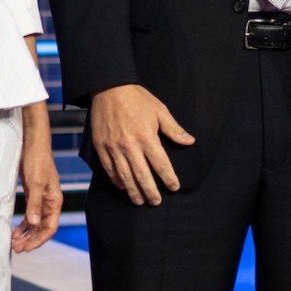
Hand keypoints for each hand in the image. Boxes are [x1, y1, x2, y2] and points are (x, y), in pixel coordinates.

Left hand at [13, 109, 63, 252]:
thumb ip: (34, 204)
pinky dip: (23, 225)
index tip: (26, 248)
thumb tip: (32, 224)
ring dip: (26, 234)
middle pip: (43, 228)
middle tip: (17, 249)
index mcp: (55, 201)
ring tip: (14, 243)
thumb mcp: (35, 182)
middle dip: (31, 240)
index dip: (39, 240)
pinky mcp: (33, 195)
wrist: (33, 144)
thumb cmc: (37, 160)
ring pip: (36, 224)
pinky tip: (15, 231)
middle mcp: (50, 203)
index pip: (50, 228)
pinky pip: (30, 215)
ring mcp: (42, 200)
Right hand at [88, 83, 192, 206]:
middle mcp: (129, 146)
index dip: (168, 178)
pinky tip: (123, 187)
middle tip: (156, 202)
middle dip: (150, 192)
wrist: (108, 88)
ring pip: (124, 176)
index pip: (160, 164)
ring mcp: (113, 148)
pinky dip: (116, 180)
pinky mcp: (101, 147)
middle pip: (142, 176)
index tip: (174, 187)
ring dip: (133, 191)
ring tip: (140, 201)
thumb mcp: (160, 110)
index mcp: (147, 137)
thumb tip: (189, 142)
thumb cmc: (137, 98)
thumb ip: (174, 129)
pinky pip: (109, 169)